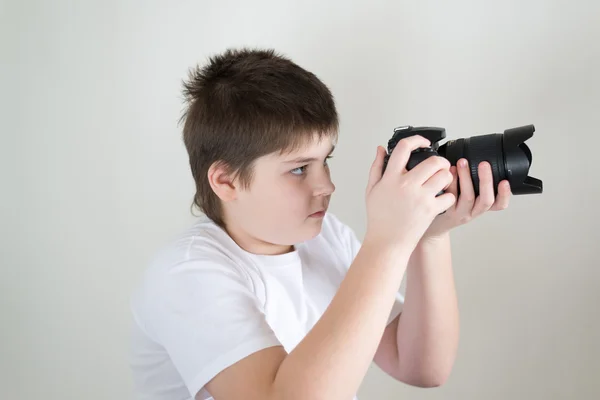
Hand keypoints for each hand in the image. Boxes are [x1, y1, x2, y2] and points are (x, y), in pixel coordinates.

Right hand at [363, 136, 455, 253]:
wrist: (386, 242)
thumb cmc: (379, 218)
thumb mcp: (371, 190)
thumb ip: (376, 167)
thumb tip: (381, 149)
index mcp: (390, 178)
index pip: (404, 148)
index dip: (416, 140)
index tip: (423, 142)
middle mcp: (406, 185)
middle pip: (433, 161)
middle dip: (440, 161)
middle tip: (439, 165)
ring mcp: (420, 197)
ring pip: (445, 175)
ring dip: (447, 176)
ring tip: (442, 181)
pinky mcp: (431, 210)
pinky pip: (449, 196)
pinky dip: (449, 195)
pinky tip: (442, 198)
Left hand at [422, 158, 511, 240]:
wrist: (434, 226)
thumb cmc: (451, 209)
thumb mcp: (467, 198)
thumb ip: (474, 184)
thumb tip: (477, 159)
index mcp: (480, 207)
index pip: (499, 205)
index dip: (505, 194)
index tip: (505, 181)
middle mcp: (472, 211)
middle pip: (486, 200)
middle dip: (486, 180)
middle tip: (484, 164)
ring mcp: (459, 212)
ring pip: (468, 197)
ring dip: (466, 178)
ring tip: (462, 163)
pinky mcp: (446, 211)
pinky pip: (450, 197)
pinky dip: (451, 183)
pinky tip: (449, 172)